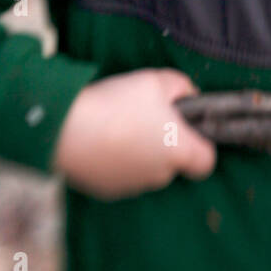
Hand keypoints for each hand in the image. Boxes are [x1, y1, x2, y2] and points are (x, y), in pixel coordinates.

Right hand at [51, 68, 216, 200]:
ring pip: (145, 168)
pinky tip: (101, 138)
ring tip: (118, 124)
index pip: (205, 162)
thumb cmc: (118, 102)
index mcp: (179, 151)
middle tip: (145, 116)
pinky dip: (115, 160)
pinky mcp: (106, 190)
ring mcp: (132, 186)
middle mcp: (159, 175)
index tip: (184, 126)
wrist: (65, 129)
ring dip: (139, 151)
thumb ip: (182, 87)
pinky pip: (120, 174)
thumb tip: (188, 96)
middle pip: (173, 163)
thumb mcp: (157, 80)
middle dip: (164, 143)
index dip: (200, 145)